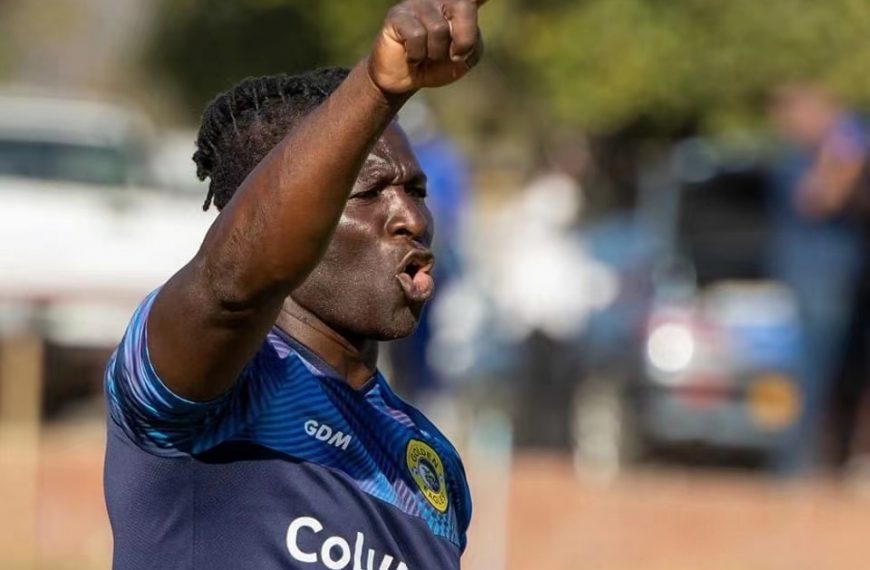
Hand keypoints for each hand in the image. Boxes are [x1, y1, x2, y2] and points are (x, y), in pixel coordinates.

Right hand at [368, 0, 485, 94]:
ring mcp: (419, 3)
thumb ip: (472, 44)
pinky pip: (417, 36)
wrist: (405, 79)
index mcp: (462, 5)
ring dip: (435, 54)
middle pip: (464, 5)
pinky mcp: (398, 15)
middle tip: (455, 56)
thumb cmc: (436, 65)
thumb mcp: (464, 59)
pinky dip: (417, 55)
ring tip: (427, 56)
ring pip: (439, 29)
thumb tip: (455, 34)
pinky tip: (412, 56)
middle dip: (465, 39)